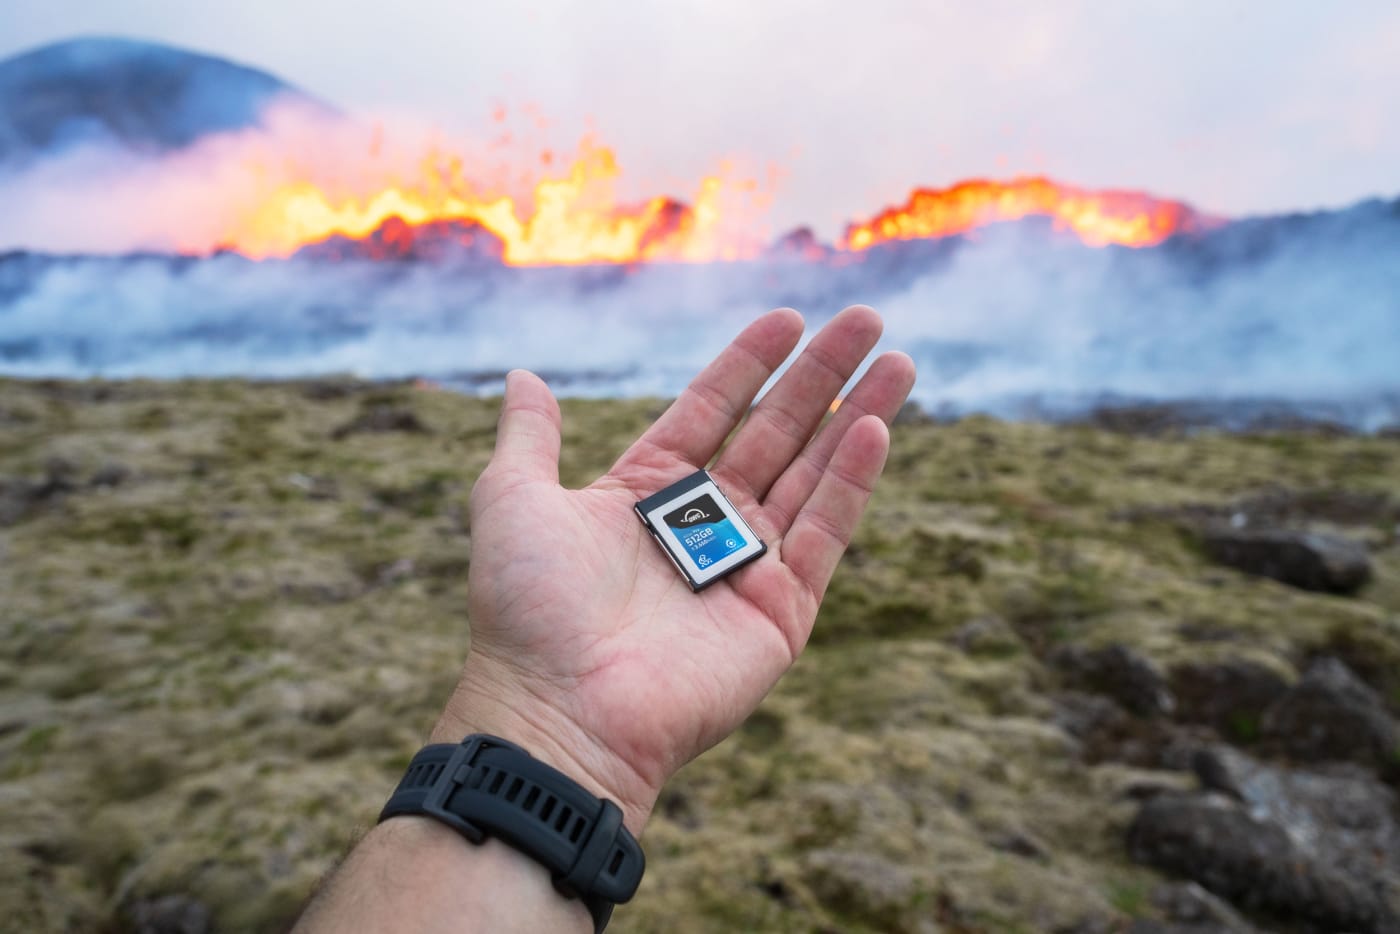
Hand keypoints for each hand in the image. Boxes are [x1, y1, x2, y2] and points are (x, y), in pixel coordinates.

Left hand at [433, 306, 915, 830]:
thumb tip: (524, 376)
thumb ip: (530, 437)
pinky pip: (824, 534)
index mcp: (643, 494)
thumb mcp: (513, 500)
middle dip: (820, 375)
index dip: (748, 364)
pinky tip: (873, 427)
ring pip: (814, 474)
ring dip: (856, 415)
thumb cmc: (528, 607)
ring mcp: (745, 567)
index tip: (789, 318)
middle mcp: (700, 524)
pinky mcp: (780, 610)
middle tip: (866, 319)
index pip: (710, 411)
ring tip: (899, 361)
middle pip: (775, 433)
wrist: (560, 708)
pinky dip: (851, 482)